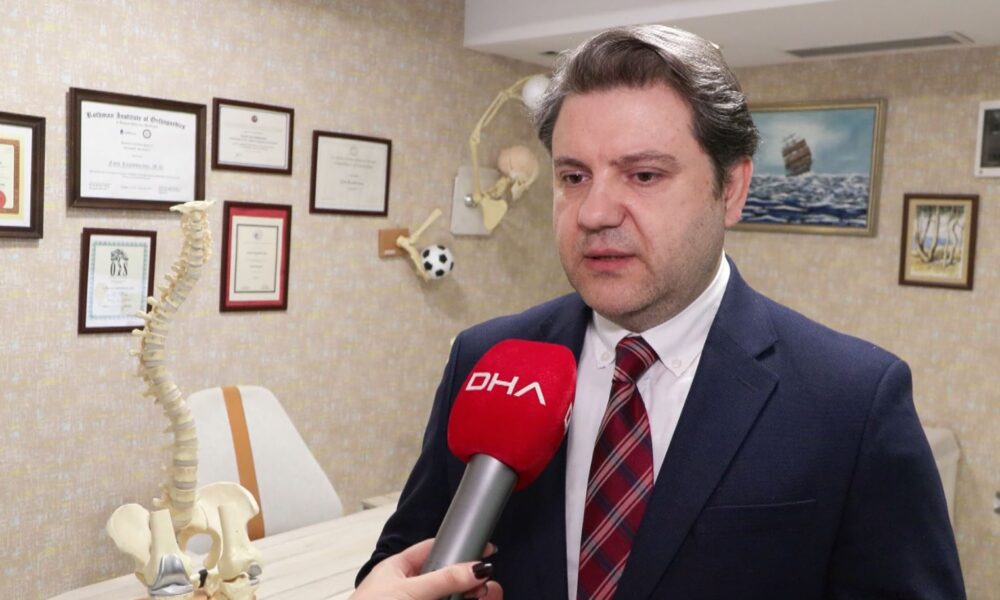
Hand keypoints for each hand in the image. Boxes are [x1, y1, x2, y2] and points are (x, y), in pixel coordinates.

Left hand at [350, 539, 501, 599]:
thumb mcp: (408, 591)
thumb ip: (443, 579)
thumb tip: (475, 568)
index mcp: (398, 569)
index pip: (433, 549)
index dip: (459, 547)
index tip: (485, 549)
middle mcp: (408, 589)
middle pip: (447, 579)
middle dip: (468, 581)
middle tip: (487, 585)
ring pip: (450, 598)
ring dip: (469, 597)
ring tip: (484, 597)